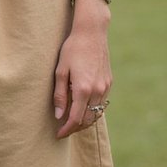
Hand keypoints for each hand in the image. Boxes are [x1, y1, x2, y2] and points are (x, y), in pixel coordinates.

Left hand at [52, 23, 111, 137]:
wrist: (92, 33)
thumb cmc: (72, 49)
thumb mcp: (60, 71)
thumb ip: (59, 95)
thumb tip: (59, 115)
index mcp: (83, 89)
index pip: (76, 118)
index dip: (66, 129)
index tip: (58, 134)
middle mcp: (97, 90)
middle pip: (88, 119)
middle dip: (76, 128)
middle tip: (64, 130)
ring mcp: (105, 87)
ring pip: (96, 113)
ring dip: (85, 120)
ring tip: (72, 121)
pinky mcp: (109, 82)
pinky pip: (101, 103)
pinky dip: (92, 110)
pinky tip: (83, 108)